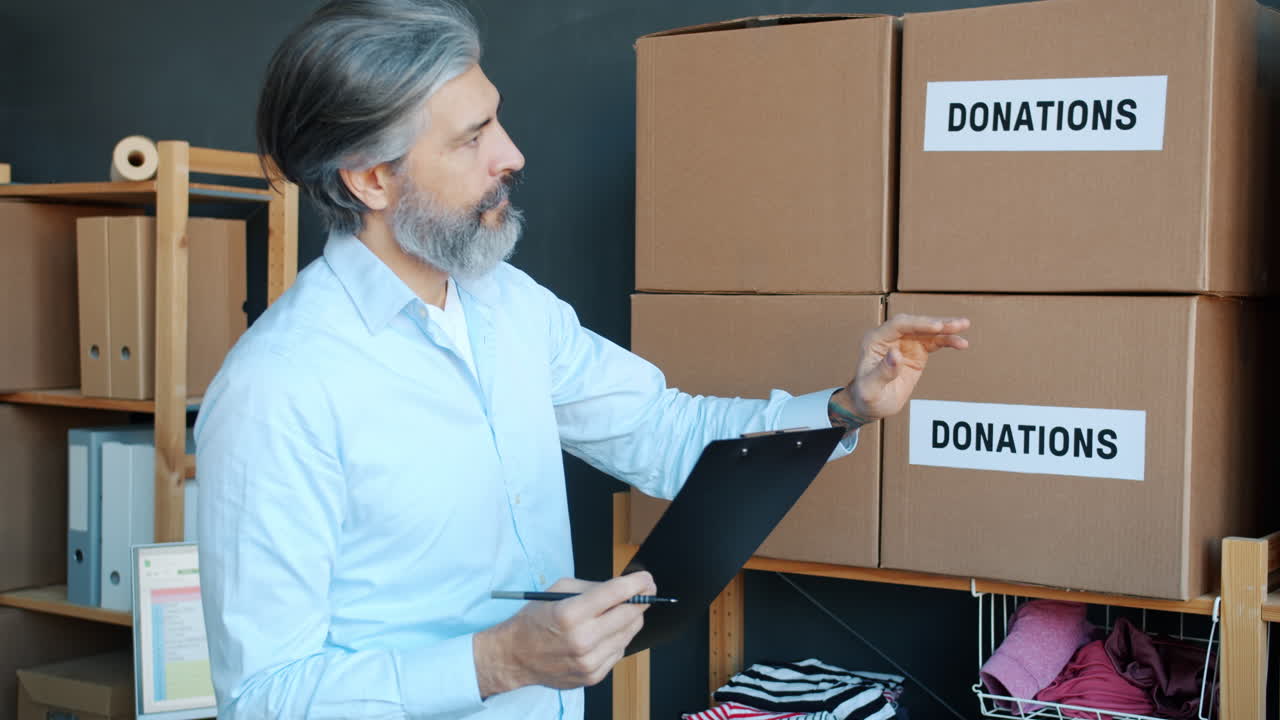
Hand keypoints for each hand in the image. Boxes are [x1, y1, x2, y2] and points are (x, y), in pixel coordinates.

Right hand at [473, 571, 656, 696]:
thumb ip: (593, 588)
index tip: (647, 578)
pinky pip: (619, 651)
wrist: (516, 656)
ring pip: (629, 634)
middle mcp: (582, 640)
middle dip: (641, 599)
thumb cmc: (535, 619)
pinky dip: (618, 638)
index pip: (616, 594)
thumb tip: (624, 588)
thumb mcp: (558, 590)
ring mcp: (589, 661)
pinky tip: (607, 632)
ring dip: (631, 619)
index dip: (637, 584)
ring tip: (622, 610)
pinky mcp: (593, 676)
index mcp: (570, 614)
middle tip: (646, 590)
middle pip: (630, 615)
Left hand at [830, 314, 970, 425]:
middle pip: (916, 324)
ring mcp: (904, 342)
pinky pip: (933, 342)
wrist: (871, 404)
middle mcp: (890, 337)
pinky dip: (947, 341)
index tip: (937, 327)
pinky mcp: (916, 351)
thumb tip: (896, 354)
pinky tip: (961, 343)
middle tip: (958, 324)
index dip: (918, 323)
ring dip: (946, 329)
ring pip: (927, 331)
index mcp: (875, 340)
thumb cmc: (866, 396)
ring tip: (964, 326)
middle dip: (937, 323)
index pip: (899, 325)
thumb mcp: (871, 389)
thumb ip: (883, 372)